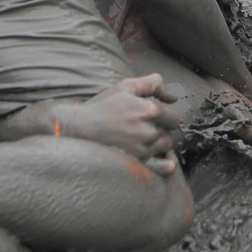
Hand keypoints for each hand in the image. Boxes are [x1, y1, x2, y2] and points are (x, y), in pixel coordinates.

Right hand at [54, 73, 180, 174]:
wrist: (78, 129)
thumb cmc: (102, 107)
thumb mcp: (125, 88)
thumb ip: (152, 84)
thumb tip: (173, 97)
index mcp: (149, 111)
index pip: (173, 117)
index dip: (163, 117)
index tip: (149, 118)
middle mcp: (149, 132)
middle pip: (169, 133)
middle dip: (160, 130)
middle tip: (141, 128)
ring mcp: (143, 151)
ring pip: (164, 148)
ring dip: (157, 144)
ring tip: (138, 139)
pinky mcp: (137, 165)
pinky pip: (163, 167)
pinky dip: (163, 163)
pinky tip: (149, 155)